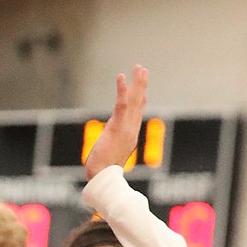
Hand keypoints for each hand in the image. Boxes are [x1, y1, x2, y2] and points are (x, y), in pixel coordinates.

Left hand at [83, 65, 147, 179]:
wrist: (103, 178)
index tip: (142, 85)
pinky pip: (122, 105)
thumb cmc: (103, 171)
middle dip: (141, 85)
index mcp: (131, 135)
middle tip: (143, 69)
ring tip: (139, 68)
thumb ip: (113, 145)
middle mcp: (131, 129)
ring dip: (137, 83)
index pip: (137, 113)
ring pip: (135, 101)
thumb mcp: (111, 154)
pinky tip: (122, 77)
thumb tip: (111, 141)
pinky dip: (122, 90)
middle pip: (140, 103)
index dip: (141, 97)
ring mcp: (126, 128)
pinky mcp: (117, 127)